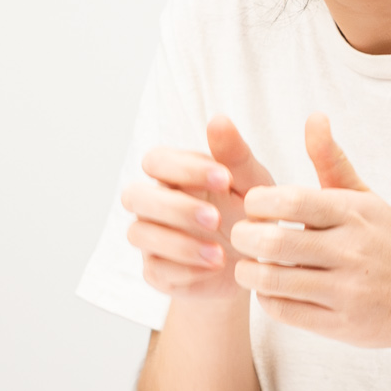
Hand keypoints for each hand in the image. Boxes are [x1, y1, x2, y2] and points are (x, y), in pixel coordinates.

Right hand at [120, 116, 272, 302]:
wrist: (256, 264)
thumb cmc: (249, 212)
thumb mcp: (252, 183)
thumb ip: (235, 155)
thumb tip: (219, 119)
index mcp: (173, 175)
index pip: (156, 161)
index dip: (184, 168)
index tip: (225, 179)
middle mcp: (154, 204)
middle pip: (134, 196)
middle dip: (174, 207)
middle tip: (215, 219)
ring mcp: (152, 239)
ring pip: (139, 233)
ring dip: (179, 243)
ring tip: (219, 253)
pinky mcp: (157, 272)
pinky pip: (156, 270)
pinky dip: (185, 270)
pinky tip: (215, 268)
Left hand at [228, 116, 390, 352]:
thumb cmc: (387, 242)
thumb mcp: (365, 198)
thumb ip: (332, 161)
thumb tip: (315, 117)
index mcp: (354, 213)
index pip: (291, 200)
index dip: (258, 201)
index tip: (252, 205)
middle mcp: (351, 250)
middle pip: (274, 243)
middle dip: (244, 237)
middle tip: (240, 234)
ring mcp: (346, 290)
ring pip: (274, 281)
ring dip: (249, 271)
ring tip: (247, 263)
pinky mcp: (340, 324)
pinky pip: (285, 311)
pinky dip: (266, 299)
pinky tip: (268, 288)